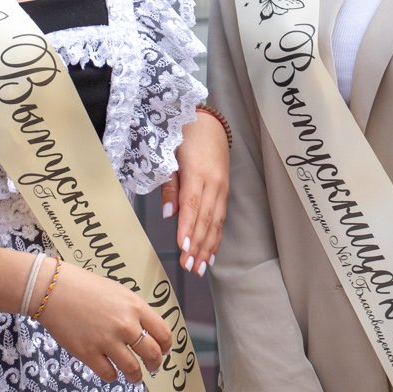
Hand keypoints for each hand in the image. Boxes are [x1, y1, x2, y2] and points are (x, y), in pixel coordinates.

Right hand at [35, 260, 172, 384]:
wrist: (54, 289)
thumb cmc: (85, 287)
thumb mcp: (118, 292)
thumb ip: (133, 310)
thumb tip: (145, 330)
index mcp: (136, 307)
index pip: (163, 333)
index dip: (166, 346)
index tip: (165, 351)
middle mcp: (125, 325)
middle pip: (152, 354)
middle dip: (155, 364)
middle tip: (153, 368)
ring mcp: (107, 341)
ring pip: (133, 369)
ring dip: (136, 376)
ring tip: (135, 376)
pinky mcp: (88, 353)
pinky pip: (109, 374)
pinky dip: (113, 376)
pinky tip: (110, 371)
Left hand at [161, 111, 228, 273]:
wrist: (210, 124)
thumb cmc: (185, 137)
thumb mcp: (170, 155)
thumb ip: (170, 185)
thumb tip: (167, 213)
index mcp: (197, 173)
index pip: (192, 205)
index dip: (188, 227)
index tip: (182, 248)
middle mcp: (213, 183)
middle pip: (206, 218)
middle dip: (197, 245)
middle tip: (189, 267)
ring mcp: (222, 189)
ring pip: (215, 222)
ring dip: (207, 246)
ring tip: (199, 267)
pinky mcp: (225, 192)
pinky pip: (221, 218)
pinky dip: (216, 237)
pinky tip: (211, 253)